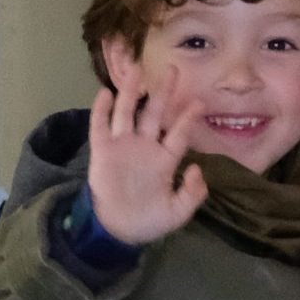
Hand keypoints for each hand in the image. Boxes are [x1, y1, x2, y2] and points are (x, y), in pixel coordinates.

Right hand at [86, 64, 206, 246]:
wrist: (118, 231)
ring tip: (136, 69)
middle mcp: (145, 147)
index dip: (188, 118)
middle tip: (173, 69)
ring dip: (131, 91)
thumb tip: (197, 170)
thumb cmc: (149, 220)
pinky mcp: (102, 151)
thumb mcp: (178, 213)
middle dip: (163, 92)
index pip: (179, 134)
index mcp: (165, 160)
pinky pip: (100, 127)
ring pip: (128, 113)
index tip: (199, 102)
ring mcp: (123, 147)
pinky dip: (102, 110)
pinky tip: (105, 93)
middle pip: (155, 114)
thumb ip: (192, 194)